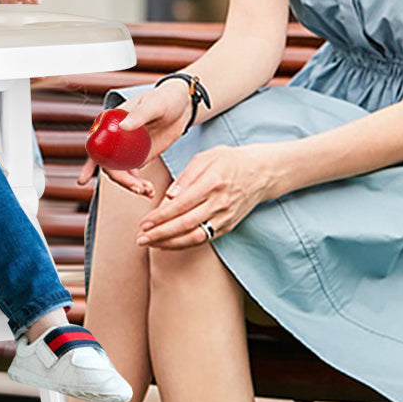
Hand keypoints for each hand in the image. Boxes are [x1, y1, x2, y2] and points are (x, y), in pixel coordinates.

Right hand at [76, 80, 192, 196]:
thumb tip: (124, 126)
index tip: (83, 180)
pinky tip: (149, 191)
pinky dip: (140, 185)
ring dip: (129, 185)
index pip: (96, 146)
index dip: (88, 163)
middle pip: (108, 164)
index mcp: (110, 124)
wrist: (182, 106)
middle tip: (137, 188)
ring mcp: (126, 150)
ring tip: (146, 191)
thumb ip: (139, 115)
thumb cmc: (164, 99)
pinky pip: (134, 175)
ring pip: (121, 173)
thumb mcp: (153, 104)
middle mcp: (115, 139)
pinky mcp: (139, 157)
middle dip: (120, 179)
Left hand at [134, 143, 274, 248]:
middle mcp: (220, 202)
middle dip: (160, 234)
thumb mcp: (207, 157)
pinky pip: (203, 239)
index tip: (144, 222)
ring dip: (169, 243)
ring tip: (149, 243)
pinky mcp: (227, 226)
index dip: (161, 216)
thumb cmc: (230, 161)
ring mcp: (225, 217)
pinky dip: (183, 244)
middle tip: (140, 238)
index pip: (182, 204)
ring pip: (194, 236)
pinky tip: (167, 243)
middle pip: (186, 224)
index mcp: (213, 182)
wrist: (262, 172)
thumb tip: (169, 196)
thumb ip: (186, 176)